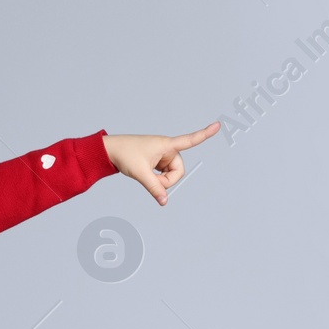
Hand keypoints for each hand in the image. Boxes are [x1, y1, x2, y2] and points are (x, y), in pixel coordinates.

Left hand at [102, 124, 220, 205]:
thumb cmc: (125, 155)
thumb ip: (154, 188)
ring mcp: (162, 155)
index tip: (217, 126)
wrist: (111, 150)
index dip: (204, 134)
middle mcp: (167, 148)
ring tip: (145, 174)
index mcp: (166, 145)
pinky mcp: (157, 160)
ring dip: (161, 180)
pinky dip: (157, 178)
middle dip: (167, 180)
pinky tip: (146, 173)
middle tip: (152, 180)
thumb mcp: (140, 174)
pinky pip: (164, 174)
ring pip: (171, 174)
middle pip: (179, 170)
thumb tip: (164, 202)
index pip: (189, 140)